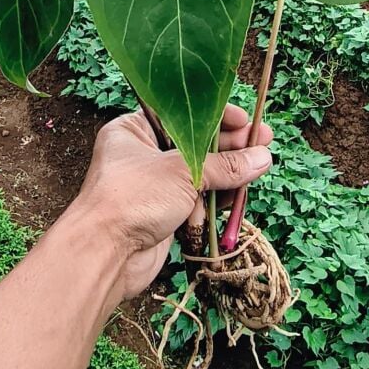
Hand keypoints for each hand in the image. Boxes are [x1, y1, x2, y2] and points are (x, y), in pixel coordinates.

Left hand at [76, 105, 273, 299]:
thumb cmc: (133, 197)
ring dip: (228, 172)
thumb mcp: (183, 172)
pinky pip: (197, 198)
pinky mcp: (164, 212)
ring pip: (199, 173)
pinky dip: (217, 197)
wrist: (105, 254)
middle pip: (195, 143)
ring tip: (260, 164)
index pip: (182, 114)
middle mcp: (144, 153)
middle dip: (229, 144)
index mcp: (135, 129)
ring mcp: (154, 184)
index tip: (244, 119)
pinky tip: (241, 192)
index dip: (215, 115)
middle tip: (263, 139)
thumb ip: (225, 165)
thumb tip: (262, 157)